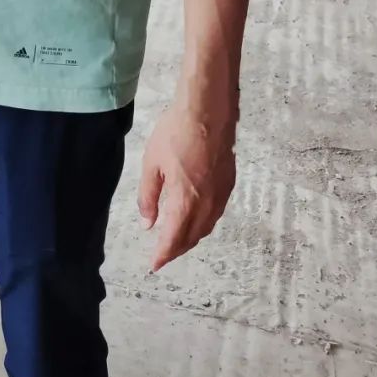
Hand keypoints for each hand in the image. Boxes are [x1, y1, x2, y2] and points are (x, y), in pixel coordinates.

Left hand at [137, 104, 235, 271]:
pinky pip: (216, 214)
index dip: (163, 254)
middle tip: (163, 254)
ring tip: (177, 240)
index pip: (174, 238)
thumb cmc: (175, 133)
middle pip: (192, 237)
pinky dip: (204, 223)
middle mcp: (207, 204)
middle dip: (177, 249)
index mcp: (185, 201)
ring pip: (207, 227)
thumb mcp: (152, 163)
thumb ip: (148, 196)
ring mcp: (221, 194)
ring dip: (191, 238)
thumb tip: (148, 223)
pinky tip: (195, 218)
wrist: (207, 111)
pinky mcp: (229, 184)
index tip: (154, 265)